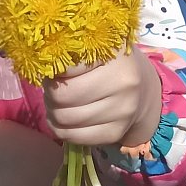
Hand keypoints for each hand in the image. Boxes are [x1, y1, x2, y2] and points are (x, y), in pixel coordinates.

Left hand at [43, 48, 161, 148]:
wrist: (145, 91)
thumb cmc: (111, 64)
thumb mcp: (96, 47)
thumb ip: (72, 51)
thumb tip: (40, 65)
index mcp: (115, 53)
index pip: (64, 66)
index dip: (52, 70)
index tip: (54, 69)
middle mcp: (123, 83)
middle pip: (62, 96)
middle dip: (49, 94)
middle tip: (52, 89)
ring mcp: (122, 110)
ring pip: (64, 119)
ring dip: (53, 113)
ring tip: (58, 104)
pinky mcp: (116, 133)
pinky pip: (74, 137)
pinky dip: (62, 130)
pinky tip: (66, 121)